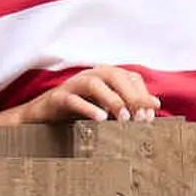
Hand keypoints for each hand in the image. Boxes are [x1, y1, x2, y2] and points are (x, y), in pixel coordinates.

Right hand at [16, 65, 160, 123]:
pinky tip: (100, 120)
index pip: (130, 77)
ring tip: (123, 119)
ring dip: (112, 100)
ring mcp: (73, 85)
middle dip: (131, 96)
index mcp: (105, 76)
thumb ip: (127, 106)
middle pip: (115, 76)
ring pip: (94, 83)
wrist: (43, 117)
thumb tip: (153, 108)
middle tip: (141, 117)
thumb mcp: (106, 108)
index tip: (152, 113)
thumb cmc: (78, 112)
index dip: (143, 94)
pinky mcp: (58, 97)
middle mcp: (90, 75)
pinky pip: (73, 99)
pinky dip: (88, 108)